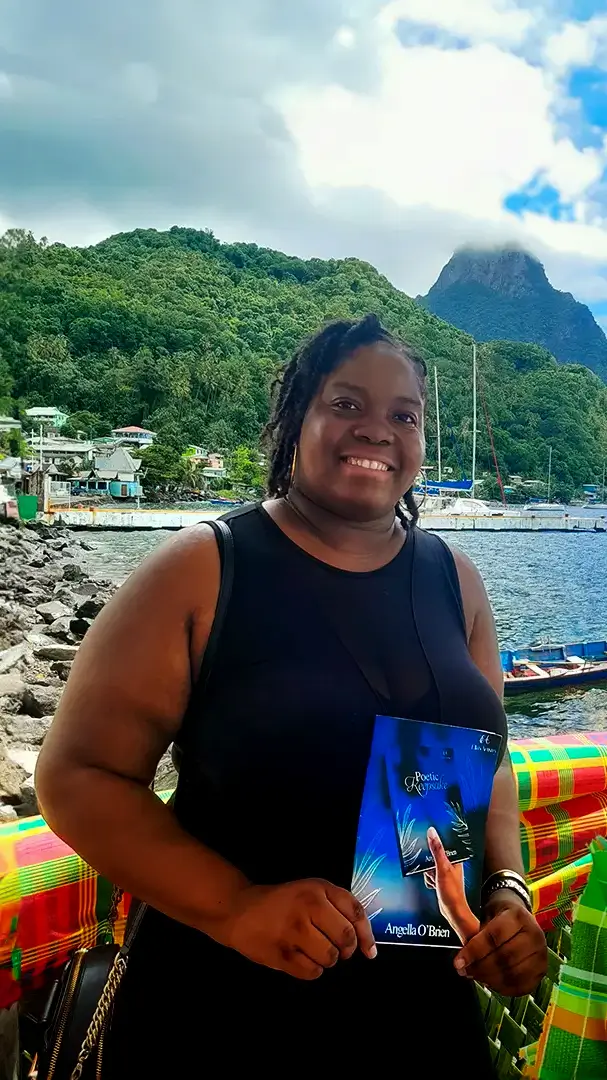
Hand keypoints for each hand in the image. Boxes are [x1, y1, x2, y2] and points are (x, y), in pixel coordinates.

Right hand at [217, 878, 376, 980]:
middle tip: (334, 947)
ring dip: (326, 959)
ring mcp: (293, 931)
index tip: (368, 951)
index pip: (355, 913)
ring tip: (313, 950)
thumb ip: (341, 908)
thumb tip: (368, 946)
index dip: (366, 935)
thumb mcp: (312, 891)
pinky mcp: (281, 954)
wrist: (240, 910)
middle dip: (344, 949)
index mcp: (318, 890)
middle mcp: (308, 908)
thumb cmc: (283, 902)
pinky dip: (311, 970)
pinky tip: (300, 957)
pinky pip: (312, 972)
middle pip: (345, 939)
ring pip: (330, 958)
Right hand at [425, 827, 478, 944]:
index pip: (443, 843)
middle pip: (434, 855)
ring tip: (434, 879)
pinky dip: (429, 879)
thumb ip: (437, 850)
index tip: (427, 840)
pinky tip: (433, 885)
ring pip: (430, 865)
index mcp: (455, 858)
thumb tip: (432, 832)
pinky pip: (429, 874)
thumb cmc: (452, 892)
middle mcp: (451, 864)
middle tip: (432, 869)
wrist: (452, 911)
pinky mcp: (441, 880)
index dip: (435, 842)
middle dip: (429, 862)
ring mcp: (446, 872)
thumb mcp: (442, 868)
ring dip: (429, 872)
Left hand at [454, 890, 546, 995]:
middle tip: (465, 971)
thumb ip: (471, 933)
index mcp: (518, 915)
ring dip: (490, 979)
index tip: (458, 962)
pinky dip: (503, 988)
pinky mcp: (541, 970)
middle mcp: (534, 934)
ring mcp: (541, 954)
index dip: (474, 951)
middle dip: (481, 968)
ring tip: (475, 976)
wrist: (519, 917)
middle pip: (505, 958)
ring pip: (513, 975)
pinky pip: (521, 986)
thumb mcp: (484, 914)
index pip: (494, 937)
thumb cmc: (499, 916)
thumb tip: (461, 959)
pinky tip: (490, 981)